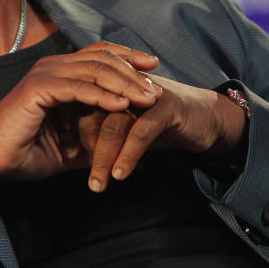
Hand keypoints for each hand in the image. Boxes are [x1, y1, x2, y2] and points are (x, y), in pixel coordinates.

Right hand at [0, 42, 159, 217]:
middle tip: (157, 89)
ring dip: (125, 83)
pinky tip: (122, 105)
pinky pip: (78, 87)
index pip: (100, 54)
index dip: (128, 57)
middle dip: (134, 71)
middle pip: (103, 57)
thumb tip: (137, 153)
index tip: (154, 69)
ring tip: (149, 99)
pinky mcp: (38, 89)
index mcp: (59, 72)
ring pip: (94, 69)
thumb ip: (100, 141)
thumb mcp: (73, 146)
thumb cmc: (28, 153)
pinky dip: (102, 95)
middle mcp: (53, 66)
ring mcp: (45, 75)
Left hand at [78, 75, 248, 191]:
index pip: (78, 101)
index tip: (58, 154)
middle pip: (92, 111)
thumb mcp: (127, 127)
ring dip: (103, 157)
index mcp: (111, 83)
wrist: (209, 119)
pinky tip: (120, 175)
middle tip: (69, 169)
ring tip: (97, 184)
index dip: (67, 126)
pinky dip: (128, 155)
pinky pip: (141, 132)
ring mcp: (145, 94)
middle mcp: (125, 84)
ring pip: (114, 124)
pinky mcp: (166, 106)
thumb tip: (68, 151)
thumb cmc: (162, 125)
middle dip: (79, 144)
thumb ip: (100, 133)